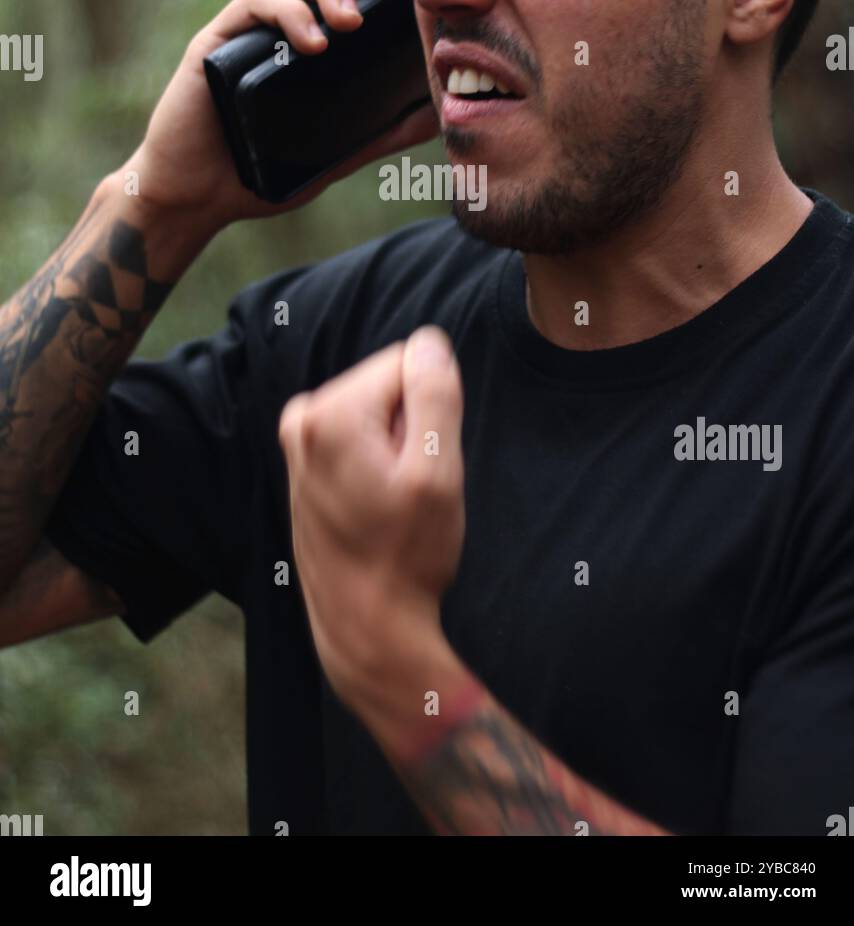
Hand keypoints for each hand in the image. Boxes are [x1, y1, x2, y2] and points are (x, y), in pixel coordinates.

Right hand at [123, 0, 438, 231]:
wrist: (197, 198)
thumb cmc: (261, 170)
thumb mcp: (337, 151)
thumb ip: (383, 131)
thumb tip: (436, 114)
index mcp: (307, 30)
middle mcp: (277, 17)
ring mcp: (246, 26)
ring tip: (352, 21)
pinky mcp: (215, 43)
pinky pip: (252, 4)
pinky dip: (288, 14)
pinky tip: (313, 44)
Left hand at [279, 327, 464, 705]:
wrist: (365, 629)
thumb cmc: (405, 557)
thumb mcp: (437, 472)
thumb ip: (434, 393)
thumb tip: (428, 343)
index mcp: (329, 412)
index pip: (410, 363)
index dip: (431, 413)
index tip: (422, 465)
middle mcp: (302, 420)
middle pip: (389, 387)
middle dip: (412, 429)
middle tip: (409, 489)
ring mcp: (297, 445)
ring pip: (377, 415)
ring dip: (397, 450)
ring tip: (392, 503)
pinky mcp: (303, 466)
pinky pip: (360, 440)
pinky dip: (377, 466)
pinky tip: (377, 509)